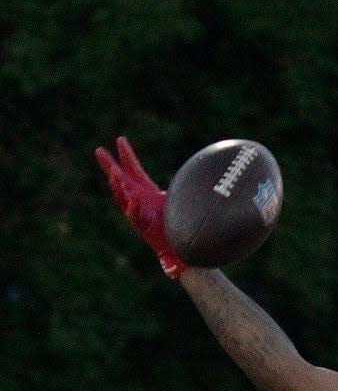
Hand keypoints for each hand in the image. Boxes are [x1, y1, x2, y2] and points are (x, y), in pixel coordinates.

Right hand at [95, 136, 186, 278]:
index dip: (127, 155)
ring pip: (123, 198)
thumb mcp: (176, 204)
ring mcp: (139, 213)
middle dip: (110, 166)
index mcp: (145, 192)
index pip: (133, 170)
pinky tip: (133, 197)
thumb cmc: (177, 226)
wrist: (180, 250)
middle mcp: (139, 201)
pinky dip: (134, 207)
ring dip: (118, 185)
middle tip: (99, 151)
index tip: (121, 140)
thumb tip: (184, 181)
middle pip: (120, 181)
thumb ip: (176, 193)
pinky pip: (135, 216)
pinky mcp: (143, 227)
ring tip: (114, 173)